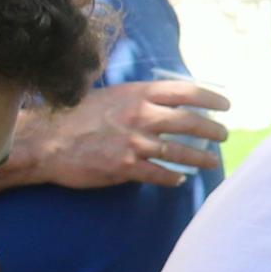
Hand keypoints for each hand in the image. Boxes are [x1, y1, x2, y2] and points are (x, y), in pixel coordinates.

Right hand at [14, 75, 229, 188]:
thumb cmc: (76, 116)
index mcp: (137, 94)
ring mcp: (134, 142)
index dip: (211, 98)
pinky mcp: (125, 167)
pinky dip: (173, 177)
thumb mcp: (111, 96)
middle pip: (191, 122)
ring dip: (201, 158)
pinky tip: (179, 179)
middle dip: (213, 130)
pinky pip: (160, 174)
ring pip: (180, 152)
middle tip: (224, 135)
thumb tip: (169, 102)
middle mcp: (140, 116)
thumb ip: (139, 98)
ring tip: (212, 161)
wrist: (45, 141)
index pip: (186, 92)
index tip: (225, 105)